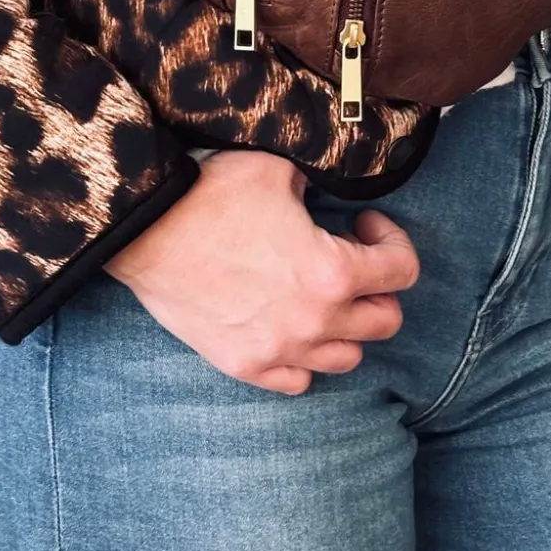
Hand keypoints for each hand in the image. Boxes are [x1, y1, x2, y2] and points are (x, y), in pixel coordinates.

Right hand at [104, 148, 418, 393]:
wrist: (147, 228)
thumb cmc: (216, 193)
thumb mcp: (283, 170)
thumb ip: (321, 187)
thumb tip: (329, 193)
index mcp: (333, 272)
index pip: (403, 272)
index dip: (392, 241)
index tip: (365, 224)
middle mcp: (315, 321)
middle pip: (385, 322)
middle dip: (378, 288)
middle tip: (353, 261)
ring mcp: (280, 350)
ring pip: (347, 358)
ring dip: (347, 326)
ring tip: (324, 295)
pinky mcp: (244, 366)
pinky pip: (298, 380)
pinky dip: (306, 357)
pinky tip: (292, 324)